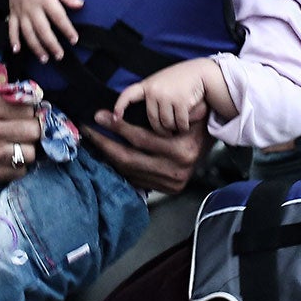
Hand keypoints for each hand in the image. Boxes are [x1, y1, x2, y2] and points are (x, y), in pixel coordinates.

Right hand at [0, 54, 45, 180]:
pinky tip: (11, 154)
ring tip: (21, 141)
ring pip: (29, 154)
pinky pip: (17, 172)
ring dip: (29, 148)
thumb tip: (4, 38)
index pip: (29, 109)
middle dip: (34, 128)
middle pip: (33, 132)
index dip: (33, 109)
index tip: (30, 110)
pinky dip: (19, 165)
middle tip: (29, 126)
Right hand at [5, 0, 82, 61]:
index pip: (58, 17)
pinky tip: (17, 50)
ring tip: (44, 58)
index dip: (67, 30)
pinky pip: (11, 27)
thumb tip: (80, 5)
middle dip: (51, 44)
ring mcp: (20, 10)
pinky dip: (13, 39)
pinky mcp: (12, 11)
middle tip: (60, 55)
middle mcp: (32, 7)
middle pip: (43, 29)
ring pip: (27, 32)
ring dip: (35, 47)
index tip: (74, 39)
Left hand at [82, 104, 206, 193]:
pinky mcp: (167, 189)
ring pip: (130, 170)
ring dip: (109, 155)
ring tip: (96, 140)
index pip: (141, 139)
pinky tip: (110, 154)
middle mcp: (176, 170)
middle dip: (105, 144)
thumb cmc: (195, 122)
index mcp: (181, 150)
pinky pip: (136, 178)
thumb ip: (159, 112)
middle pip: (129, 158)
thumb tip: (119, 111)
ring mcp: (171, 183)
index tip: (100, 116)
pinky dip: (121, 166)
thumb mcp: (184, 113)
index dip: (118, 127)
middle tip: (89, 130)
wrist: (212, 143)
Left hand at [114, 65, 210, 135]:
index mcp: (148, 85)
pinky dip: (184, 126)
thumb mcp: (161, 84)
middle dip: (160, 130)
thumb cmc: (181, 82)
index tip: (115, 118)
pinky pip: (179, 123)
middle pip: (152, 119)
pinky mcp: (180, 101)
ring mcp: (167, 95)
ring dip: (173, 128)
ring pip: (166, 123)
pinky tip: (186, 122)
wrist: (202, 73)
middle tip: (166, 133)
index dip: (120, 105)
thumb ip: (150, 97)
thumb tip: (140, 119)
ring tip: (178, 124)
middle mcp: (154, 89)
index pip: (129, 94)